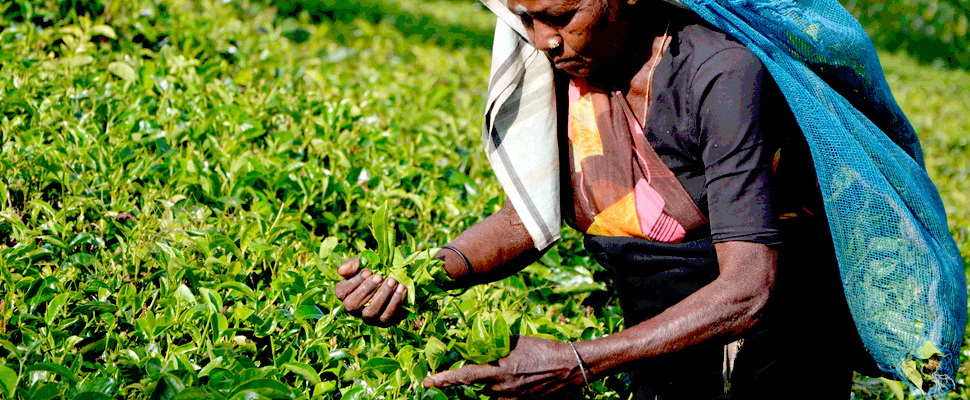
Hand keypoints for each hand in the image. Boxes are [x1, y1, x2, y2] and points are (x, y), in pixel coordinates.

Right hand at [334, 256, 407, 326]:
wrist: (393, 277)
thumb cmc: (373, 270)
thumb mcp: (362, 263)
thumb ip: (351, 264)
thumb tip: (341, 271)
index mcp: (345, 295)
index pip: (342, 292)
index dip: (354, 282)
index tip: (368, 271)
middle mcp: (354, 310)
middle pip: (352, 305)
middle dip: (366, 289)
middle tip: (379, 276)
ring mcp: (369, 318)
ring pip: (370, 312)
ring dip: (382, 295)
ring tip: (392, 281)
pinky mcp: (384, 321)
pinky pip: (388, 315)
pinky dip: (396, 301)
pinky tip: (401, 288)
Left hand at [423, 336, 584, 397]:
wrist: (569, 367)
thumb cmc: (543, 349)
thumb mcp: (516, 342)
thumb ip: (495, 346)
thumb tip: (480, 343)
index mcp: (499, 371)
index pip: (464, 377)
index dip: (444, 380)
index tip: (427, 382)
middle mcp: (502, 389)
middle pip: (476, 387)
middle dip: (473, 380)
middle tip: (480, 369)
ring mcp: (512, 399)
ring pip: (490, 394)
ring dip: (490, 385)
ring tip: (507, 371)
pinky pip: (503, 399)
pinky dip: (502, 390)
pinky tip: (515, 379)